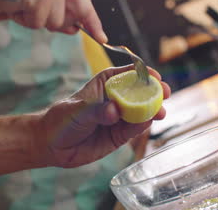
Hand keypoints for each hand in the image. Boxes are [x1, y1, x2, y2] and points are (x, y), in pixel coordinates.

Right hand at [0, 0, 106, 42]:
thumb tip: (74, 26)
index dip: (91, 17)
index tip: (100, 34)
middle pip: (77, 9)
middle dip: (70, 23)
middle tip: (71, 26)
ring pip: (55, 20)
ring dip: (33, 17)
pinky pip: (38, 22)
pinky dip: (21, 18)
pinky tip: (9, 0)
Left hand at [33, 65, 170, 167]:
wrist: (53, 144)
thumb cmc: (63, 118)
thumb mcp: (78, 110)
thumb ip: (98, 111)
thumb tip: (115, 111)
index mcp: (108, 82)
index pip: (130, 73)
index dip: (144, 73)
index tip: (155, 76)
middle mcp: (118, 97)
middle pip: (141, 92)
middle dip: (155, 92)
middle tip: (164, 93)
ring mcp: (121, 116)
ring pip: (142, 111)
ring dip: (153, 110)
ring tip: (159, 112)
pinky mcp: (121, 134)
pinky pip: (135, 128)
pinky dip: (142, 125)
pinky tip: (146, 122)